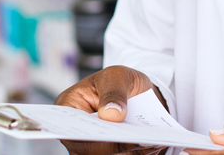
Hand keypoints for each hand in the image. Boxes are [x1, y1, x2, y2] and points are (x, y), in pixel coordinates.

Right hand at [54, 65, 169, 154]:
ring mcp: (94, 147)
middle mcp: (78, 133)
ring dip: (130, 152)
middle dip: (115, 146)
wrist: (137, 93)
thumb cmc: (120, 81)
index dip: (88, 136)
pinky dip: (138, 154)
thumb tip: (111, 114)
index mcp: (69, 108)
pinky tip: (153, 145)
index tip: (111, 132)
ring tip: (151, 142)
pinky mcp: (111, 154)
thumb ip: (113, 92)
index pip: (72, 128)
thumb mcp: (117, 75)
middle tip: (139, 140)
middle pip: (90, 150)